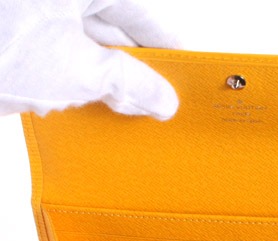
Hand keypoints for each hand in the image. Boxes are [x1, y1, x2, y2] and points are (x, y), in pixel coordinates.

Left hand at [0, 0, 179, 119]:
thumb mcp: (77, 70)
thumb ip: (130, 83)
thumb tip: (164, 99)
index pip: (139, 15)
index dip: (165, 48)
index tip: (183, 77)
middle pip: (114, 33)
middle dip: (135, 72)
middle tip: (158, 104)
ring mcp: (37, 17)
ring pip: (88, 49)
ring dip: (106, 84)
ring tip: (130, 114)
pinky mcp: (20, 38)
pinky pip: (62, 60)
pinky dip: (77, 85)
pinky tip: (93, 111)